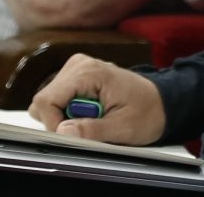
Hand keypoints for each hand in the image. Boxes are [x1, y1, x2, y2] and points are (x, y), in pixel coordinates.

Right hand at [28, 55, 166, 144]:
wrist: (160, 102)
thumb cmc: (147, 112)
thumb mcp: (123, 128)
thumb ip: (92, 130)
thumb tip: (63, 132)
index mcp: (88, 72)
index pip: (46, 100)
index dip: (52, 124)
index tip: (71, 138)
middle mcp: (78, 65)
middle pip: (44, 101)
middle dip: (60, 121)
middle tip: (89, 127)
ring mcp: (76, 69)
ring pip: (48, 102)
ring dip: (65, 117)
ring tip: (94, 119)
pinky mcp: (76, 76)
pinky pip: (58, 99)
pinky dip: (70, 112)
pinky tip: (91, 113)